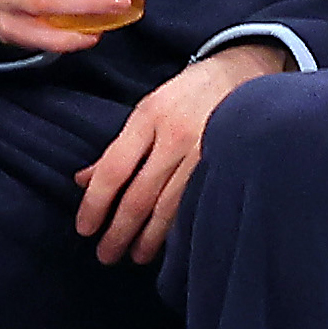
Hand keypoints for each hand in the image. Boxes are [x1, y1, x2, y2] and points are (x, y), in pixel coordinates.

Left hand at [75, 41, 290, 264]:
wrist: (244, 72)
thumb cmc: (188, 93)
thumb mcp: (149, 107)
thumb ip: (119, 146)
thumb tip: (83, 181)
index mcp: (150, 115)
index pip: (113, 169)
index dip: (96, 203)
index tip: (84, 228)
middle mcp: (176, 135)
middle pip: (140, 196)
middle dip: (119, 231)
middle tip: (105, 255)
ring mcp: (205, 152)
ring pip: (170, 208)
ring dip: (149, 239)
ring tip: (136, 256)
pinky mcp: (227, 164)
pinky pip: (197, 204)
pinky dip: (179, 228)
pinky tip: (170, 244)